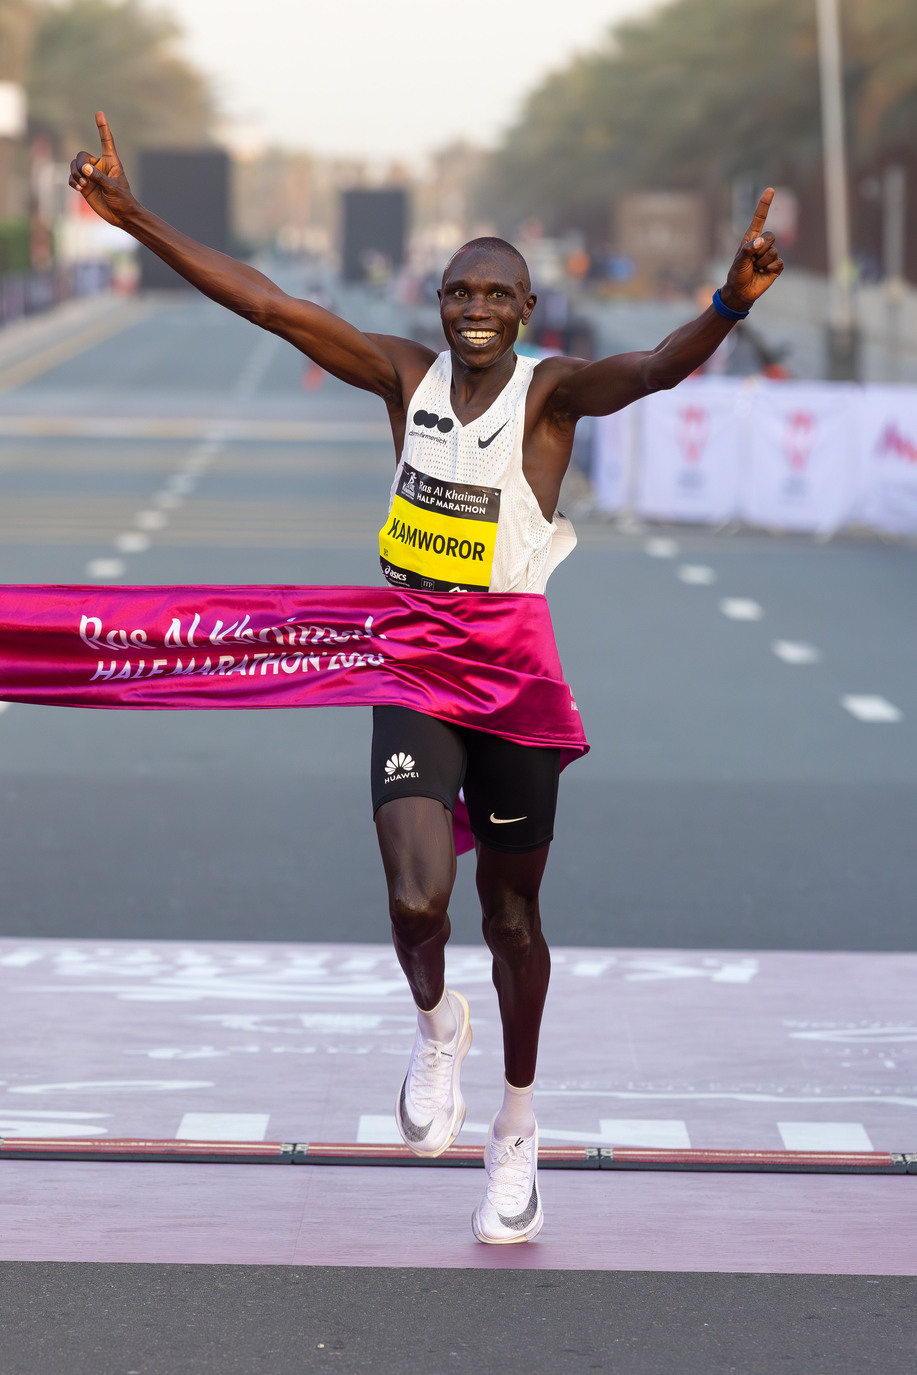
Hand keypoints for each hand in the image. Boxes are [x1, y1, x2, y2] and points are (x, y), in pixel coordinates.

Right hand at [68, 111, 135, 227]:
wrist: (121, 216)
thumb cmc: (123, 201)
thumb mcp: (113, 188)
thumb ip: (98, 177)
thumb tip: (84, 168)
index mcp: (111, 161)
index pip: (106, 141)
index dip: (102, 127)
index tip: (99, 113)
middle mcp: (99, 166)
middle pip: (81, 155)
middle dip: (79, 165)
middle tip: (85, 177)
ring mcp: (91, 175)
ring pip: (74, 165)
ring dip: (75, 174)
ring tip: (83, 185)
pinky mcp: (85, 185)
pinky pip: (72, 177)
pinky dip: (72, 180)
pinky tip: (79, 188)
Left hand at [721, 188, 783, 310]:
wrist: (741, 292)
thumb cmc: (737, 274)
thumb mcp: (738, 262)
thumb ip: (748, 250)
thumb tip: (760, 241)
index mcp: (751, 238)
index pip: (760, 218)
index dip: (765, 204)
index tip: (770, 190)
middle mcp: (762, 244)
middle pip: (771, 236)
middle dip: (760, 250)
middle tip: (752, 261)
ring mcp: (770, 254)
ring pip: (774, 251)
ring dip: (763, 262)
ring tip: (755, 268)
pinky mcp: (776, 265)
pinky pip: (778, 262)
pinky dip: (770, 269)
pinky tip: (763, 273)